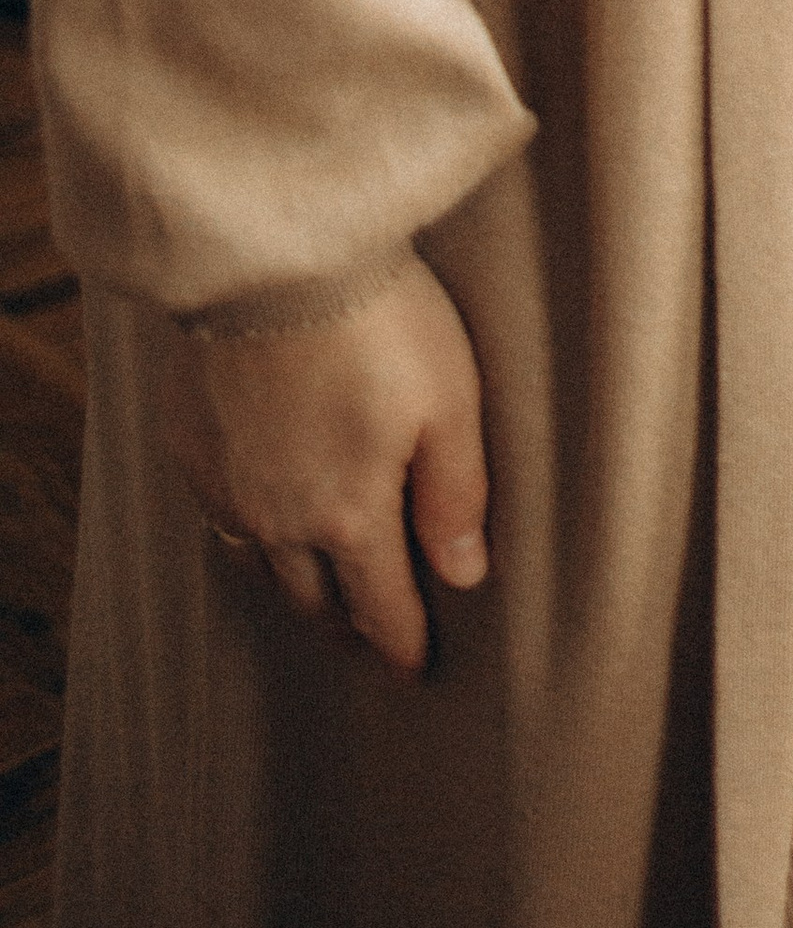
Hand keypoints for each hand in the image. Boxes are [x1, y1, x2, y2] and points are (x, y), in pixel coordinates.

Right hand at [160, 255, 490, 675]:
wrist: (272, 256)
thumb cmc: (376, 320)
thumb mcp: (447, 402)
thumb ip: (454, 495)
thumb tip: (465, 575)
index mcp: (348, 515)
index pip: (381, 604)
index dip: (401, 643)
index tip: (414, 671)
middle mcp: (278, 518)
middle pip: (315, 598)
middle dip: (348, 624)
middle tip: (369, 637)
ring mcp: (227, 486)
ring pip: (261, 568)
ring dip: (295, 588)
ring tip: (319, 593)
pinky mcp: (191, 447)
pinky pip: (220, 519)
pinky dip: (248, 538)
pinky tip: (259, 525)